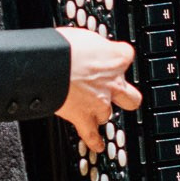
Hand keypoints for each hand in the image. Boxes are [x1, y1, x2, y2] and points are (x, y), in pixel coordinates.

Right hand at [55, 26, 139, 153]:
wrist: (48, 64)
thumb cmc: (64, 47)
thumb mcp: (86, 36)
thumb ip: (95, 46)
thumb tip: (92, 48)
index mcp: (116, 58)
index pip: (125, 57)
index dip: (117, 59)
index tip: (110, 59)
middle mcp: (113, 83)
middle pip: (131, 97)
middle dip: (124, 97)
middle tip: (117, 95)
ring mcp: (100, 102)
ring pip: (107, 114)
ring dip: (100, 112)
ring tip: (93, 113)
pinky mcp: (84, 117)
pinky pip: (92, 135)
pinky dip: (94, 141)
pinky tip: (97, 145)